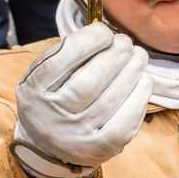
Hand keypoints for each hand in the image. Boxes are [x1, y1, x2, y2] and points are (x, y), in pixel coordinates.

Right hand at [12, 23, 152, 177]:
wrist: (51, 145)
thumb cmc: (54, 96)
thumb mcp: (45, 73)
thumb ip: (66, 52)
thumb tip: (103, 29)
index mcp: (34, 91)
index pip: (59, 63)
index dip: (87, 43)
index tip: (104, 31)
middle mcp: (53, 116)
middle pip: (88, 82)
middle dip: (113, 57)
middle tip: (126, 42)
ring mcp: (78, 135)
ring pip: (110, 99)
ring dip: (131, 72)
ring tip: (139, 55)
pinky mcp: (102, 148)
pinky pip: (126, 121)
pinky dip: (139, 97)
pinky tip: (144, 80)